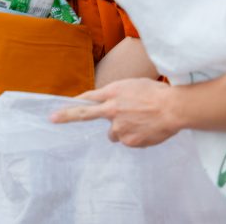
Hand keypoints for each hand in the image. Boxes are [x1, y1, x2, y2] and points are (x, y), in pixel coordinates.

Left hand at [49, 78, 180, 146]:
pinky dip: (135, 136)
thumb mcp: (133, 85)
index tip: (61, 106)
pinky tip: (147, 129)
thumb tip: (107, 104)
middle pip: (84, 113)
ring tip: (140, 122)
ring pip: (113, 133)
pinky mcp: (129, 140)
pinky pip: (128, 140)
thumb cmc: (157, 93)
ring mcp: (119, 127)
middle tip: (52, 118)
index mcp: (112, 93)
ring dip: (121, 129)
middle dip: (66, 116)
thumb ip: (117, 94)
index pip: (87, 97)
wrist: (174, 108)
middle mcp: (111, 110)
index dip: (74, 102)